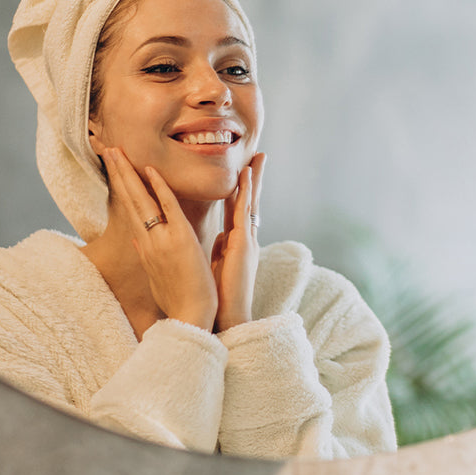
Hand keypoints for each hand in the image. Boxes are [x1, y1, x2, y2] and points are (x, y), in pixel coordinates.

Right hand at [104, 148, 217, 329]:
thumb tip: (138, 238)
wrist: (190, 317)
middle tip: (107, 149)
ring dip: (129, 174)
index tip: (114, 168)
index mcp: (146, 247)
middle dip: (118, 174)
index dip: (122, 188)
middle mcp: (149, 240)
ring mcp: (162, 239)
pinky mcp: (179, 240)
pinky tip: (150, 169)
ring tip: (116, 151)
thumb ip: (147, 253)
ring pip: (142, 200)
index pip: (131, 210)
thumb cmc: (178, 300)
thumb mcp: (157, 275)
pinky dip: (159, 188)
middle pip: (130, 200)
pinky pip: (167, 208)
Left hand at [211, 153, 265, 331]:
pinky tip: (247, 176)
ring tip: (257, 158)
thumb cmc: (218, 298)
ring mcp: (246, 241)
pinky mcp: (243, 244)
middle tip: (259, 156)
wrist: (226, 318)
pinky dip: (246, 192)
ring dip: (254, 179)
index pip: (238, 211)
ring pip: (250, 202)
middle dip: (254, 179)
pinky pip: (244, 212)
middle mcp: (245, 239)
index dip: (241, 190)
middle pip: (249, 202)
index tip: (244, 172)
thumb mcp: (216, 266)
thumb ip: (218, 249)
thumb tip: (217, 237)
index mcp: (236, 244)